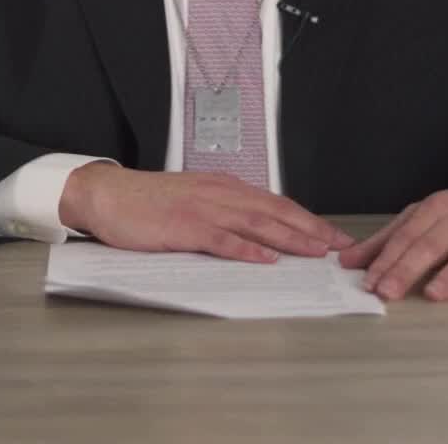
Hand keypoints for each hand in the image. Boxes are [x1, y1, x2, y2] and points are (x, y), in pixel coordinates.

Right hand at [58, 164, 354, 263]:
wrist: (108, 194)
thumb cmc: (149, 201)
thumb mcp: (195, 199)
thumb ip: (224, 211)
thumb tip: (257, 234)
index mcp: (225, 188)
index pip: (276, 203)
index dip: (307, 219)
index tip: (332, 235)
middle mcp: (220, 194)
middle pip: (275, 211)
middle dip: (311, 228)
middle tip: (339, 245)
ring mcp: (203, 209)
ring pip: (256, 223)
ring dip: (289, 238)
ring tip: (315, 251)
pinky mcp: (184, 226)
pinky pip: (221, 239)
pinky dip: (246, 249)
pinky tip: (265, 259)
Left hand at [338, 175, 447, 301]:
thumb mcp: (427, 216)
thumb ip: (388, 239)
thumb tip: (347, 260)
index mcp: (437, 210)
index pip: (406, 236)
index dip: (385, 259)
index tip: (368, 282)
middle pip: (432, 245)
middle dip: (407, 268)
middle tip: (387, 292)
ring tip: (434, 294)